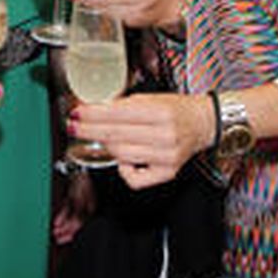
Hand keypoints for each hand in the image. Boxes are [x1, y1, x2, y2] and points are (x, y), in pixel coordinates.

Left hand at [52, 169, 94, 245]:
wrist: (81, 162)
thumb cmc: (82, 180)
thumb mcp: (79, 200)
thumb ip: (77, 215)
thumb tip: (74, 227)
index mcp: (92, 207)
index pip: (81, 225)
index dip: (71, 233)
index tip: (61, 239)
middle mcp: (88, 205)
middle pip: (77, 222)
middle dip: (66, 231)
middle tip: (57, 238)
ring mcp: (82, 199)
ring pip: (72, 216)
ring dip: (63, 225)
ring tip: (55, 231)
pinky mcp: (76, 194)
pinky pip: (69, 207)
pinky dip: (63, 214)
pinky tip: (57, 221)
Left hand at [68, 93, 213, 189]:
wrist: (203, 123)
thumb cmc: (177, 109)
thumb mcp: (152, 97)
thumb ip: (126, 103)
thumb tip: (95, 107)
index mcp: (161, 112)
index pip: (118, 114)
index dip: (93, 114)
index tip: (77, 113)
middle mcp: (165, 136)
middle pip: (116, 136)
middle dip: (89, 130)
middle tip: (73, 126)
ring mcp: (166, 157)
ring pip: (122, 155)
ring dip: (105, 146)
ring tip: (98, 137)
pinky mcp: (167, 173)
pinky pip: (135, 179)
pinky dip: (123, 170)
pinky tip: (123, 159)